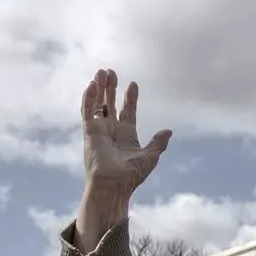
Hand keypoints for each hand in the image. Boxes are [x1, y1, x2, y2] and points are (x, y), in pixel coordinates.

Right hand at [80, 67, 171, 193]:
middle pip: (109, 104)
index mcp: (126, 135)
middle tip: (111, 72)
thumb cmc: (131, 175)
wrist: (114, 184)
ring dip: (98, 88)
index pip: (127, 111)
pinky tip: (92, 85)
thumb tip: (169, 131)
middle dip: (110, 88)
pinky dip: (88, 97)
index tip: (133, 84)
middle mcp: (111, 130)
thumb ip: (158, 143)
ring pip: (97, 103)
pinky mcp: (89, 131)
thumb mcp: (150, 157)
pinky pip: (87, 110)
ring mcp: (99, 130)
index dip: (130, 98)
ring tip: (102, 72)